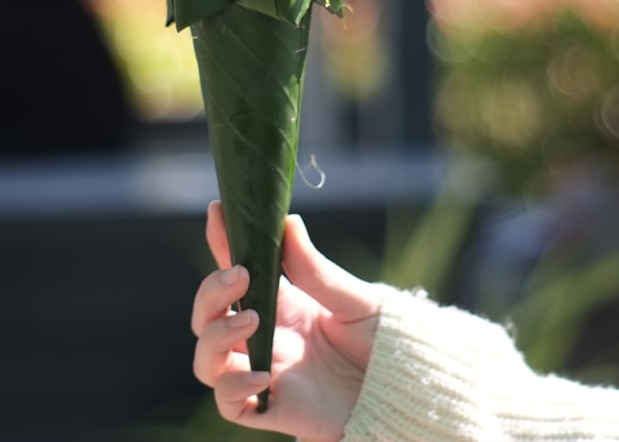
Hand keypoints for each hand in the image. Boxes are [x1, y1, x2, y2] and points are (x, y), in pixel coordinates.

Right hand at [191, 201, 380, 440]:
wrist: (412, 391)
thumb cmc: (387, 342)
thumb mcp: (355, 300)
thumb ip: (316, 270)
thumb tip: (288, 221)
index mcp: (283, 303)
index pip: (238, 270)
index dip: (222, 241)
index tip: (217, 211)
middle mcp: (266, 336)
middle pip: (209, 315)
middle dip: (211, 292)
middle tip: (240, 276)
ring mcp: (265, 371)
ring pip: (207, 358)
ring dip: (215, 336)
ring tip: (252, 319)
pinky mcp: (272, 408)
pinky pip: (229, 403)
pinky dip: (232, 387)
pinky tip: (261, 375)